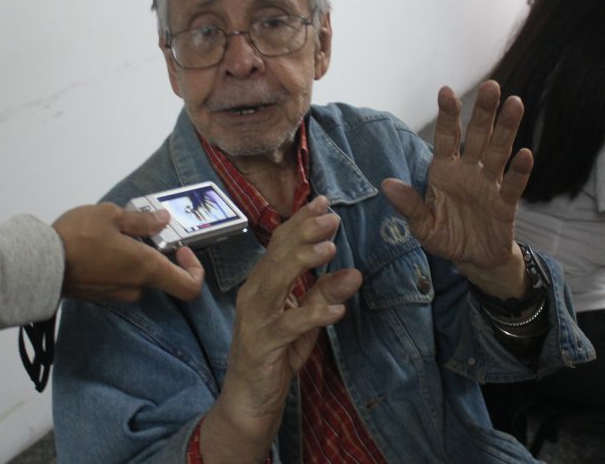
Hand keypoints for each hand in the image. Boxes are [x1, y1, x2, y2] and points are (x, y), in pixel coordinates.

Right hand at [52, 203, 204, 302]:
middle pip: (160, 275)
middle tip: (137, 229)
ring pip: (137, 276)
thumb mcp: (112, 216)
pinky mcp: (100, 296)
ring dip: (132, 256)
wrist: (37, 264)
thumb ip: (142, 221)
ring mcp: (117, 295)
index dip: (194, 269)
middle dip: (153, 251)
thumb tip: (163, 220)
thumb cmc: (78, 237)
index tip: (181, 248)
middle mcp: (136, 288)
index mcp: (147, 269)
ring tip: (112, 233)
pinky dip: (117, 264)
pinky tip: (98, 246)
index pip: (190, 287)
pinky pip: (119, 279)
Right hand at [202, 196, 361, 461]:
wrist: (249, 401)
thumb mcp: (306, 321)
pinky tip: (336, 309)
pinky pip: (288, 326)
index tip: (324, 202)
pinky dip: (312, 315)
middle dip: (304, 233)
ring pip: (277, 282)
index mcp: (263, 283)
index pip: (281, 244)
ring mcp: (255, 318)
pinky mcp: (262, 344)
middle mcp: (254, 294)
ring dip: (303, 263)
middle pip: (278, 256)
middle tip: (331, 217)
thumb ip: (324, 295)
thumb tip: (354, 271)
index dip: (301, 222)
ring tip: (330, 248)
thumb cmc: (276, 355)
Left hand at [382, 82, 532, 298]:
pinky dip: (519, 171)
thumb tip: (386, 184)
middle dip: (483, 112)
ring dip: (506, 129)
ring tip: (515, 103)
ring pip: (499, 151)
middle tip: (491, 86)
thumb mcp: (422, 225)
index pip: (447, 137)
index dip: (448, 116)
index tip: (445, 91)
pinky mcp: (505, 203)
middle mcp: (469, 170)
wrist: (472, 259)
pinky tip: (526, 154)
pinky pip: (513, 184)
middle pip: (478, 136)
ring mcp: (489, 184)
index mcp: (445, 170)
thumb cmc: (445, 236)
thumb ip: (409, 205)